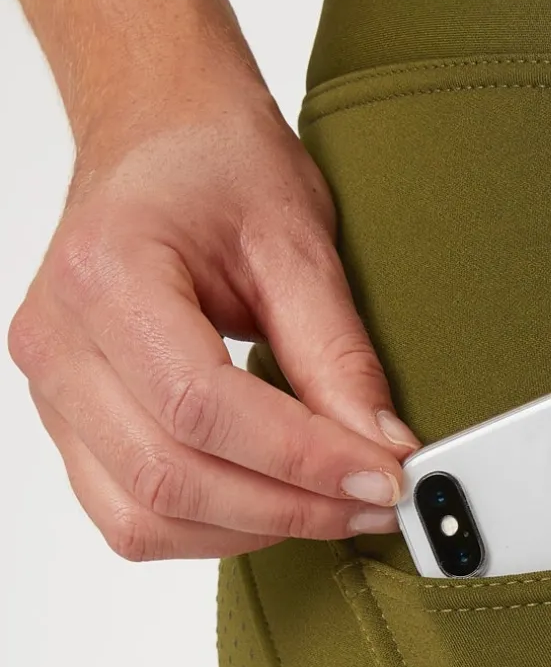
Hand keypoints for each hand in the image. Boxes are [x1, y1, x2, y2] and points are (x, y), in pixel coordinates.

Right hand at [8, 74, 417, 560]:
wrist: (155, 136)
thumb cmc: (212, 167)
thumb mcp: (297, 242)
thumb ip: (338, 356)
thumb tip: (383, 450)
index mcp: (105, 274)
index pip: (201, 406)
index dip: (301, 459)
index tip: (382, 477)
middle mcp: (57, 340)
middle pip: (169, 476)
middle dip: (288, 507)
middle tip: (375, 503)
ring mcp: (52, 390)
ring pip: (144, 518)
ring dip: (252, 530)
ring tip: (333, 506)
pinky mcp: (68, 425)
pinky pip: (130, 518)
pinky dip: (210, 529)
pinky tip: (273, 502)